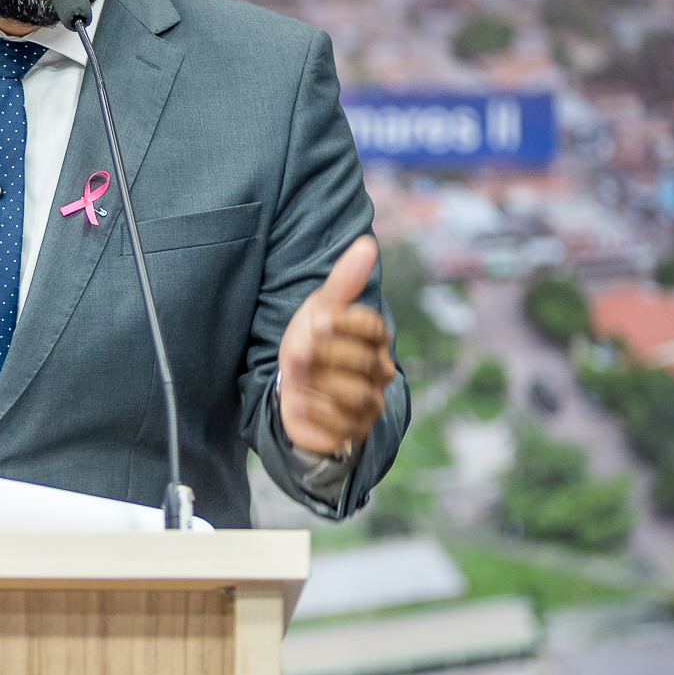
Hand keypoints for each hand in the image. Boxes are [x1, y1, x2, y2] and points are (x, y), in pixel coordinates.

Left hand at [277, 234, 396, 457]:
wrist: (293, 388)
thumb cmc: (311, 342)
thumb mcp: (321, 309)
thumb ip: (344, 280)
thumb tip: (367, 243)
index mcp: (375, 339)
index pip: (373, 328)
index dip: (344, 323)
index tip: (314, 320)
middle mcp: (380, 371)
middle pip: (362, 362)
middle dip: (324, 355)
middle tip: (294, 351)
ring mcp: (370, 403)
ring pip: (355, 394)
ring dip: (318, 383)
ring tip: (292, 376)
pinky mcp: (354, 431)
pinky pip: (341, 424)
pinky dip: (316, 411)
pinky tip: (296, 401)